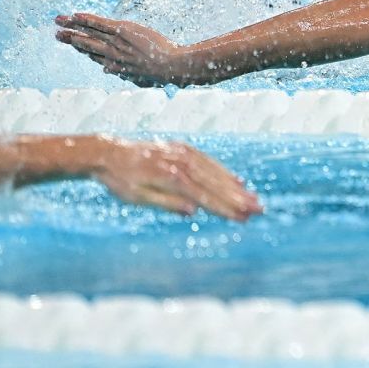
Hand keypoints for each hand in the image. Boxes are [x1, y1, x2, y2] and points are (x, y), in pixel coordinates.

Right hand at [55, 12, 186, 86]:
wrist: (169, 66)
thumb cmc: (159, 73)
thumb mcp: (137, 77)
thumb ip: (121, 72)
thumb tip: (106, 70)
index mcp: (114, 66)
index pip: (93, 56)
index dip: (81, 49)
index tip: (72, 44)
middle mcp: (110, 54)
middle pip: (85, 45)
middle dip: (70, 39)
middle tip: (57, 34)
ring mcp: (115, 42)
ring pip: (89, 33)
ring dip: (72, 26)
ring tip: (59, 21)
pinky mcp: (122, 31)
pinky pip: (100, 24)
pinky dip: (87, 19)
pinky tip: (76, 15)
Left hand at [93, 138, 261, 220]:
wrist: (109, 153)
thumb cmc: (121, 180)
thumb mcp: (137, 197)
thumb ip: (166, 203)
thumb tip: (193, 210)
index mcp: (170, 176)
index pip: (204, 196)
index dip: (224, 208)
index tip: (243, 217)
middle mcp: (181, 162)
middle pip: (215, 183)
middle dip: (238, 198)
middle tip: (259, 209)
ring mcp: (184, 153)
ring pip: (215, 171)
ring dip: (235, 186)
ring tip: (253, 198)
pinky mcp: (183, 149)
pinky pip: (208, 161)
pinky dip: (223, 171)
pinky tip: (236, 180)